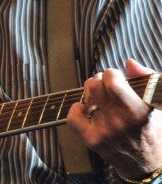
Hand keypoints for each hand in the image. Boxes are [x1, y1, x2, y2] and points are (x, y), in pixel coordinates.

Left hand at [67, 59, 161, 178]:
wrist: (148, 164)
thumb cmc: (153, 128)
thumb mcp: (157, 102)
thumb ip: (146, 79)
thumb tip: (129, 62)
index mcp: (138, 111)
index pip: (111, 79)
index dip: (113, 75)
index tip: (118, 80)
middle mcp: (120, 122)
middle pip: (95, 84)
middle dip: (100, 81)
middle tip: (107, 88)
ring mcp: (104, 132)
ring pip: (86, 96)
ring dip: (91, 93)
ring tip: (101, 99)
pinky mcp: (93, 141)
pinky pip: (73, 118)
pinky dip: (77, 110)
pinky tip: (87, 111)